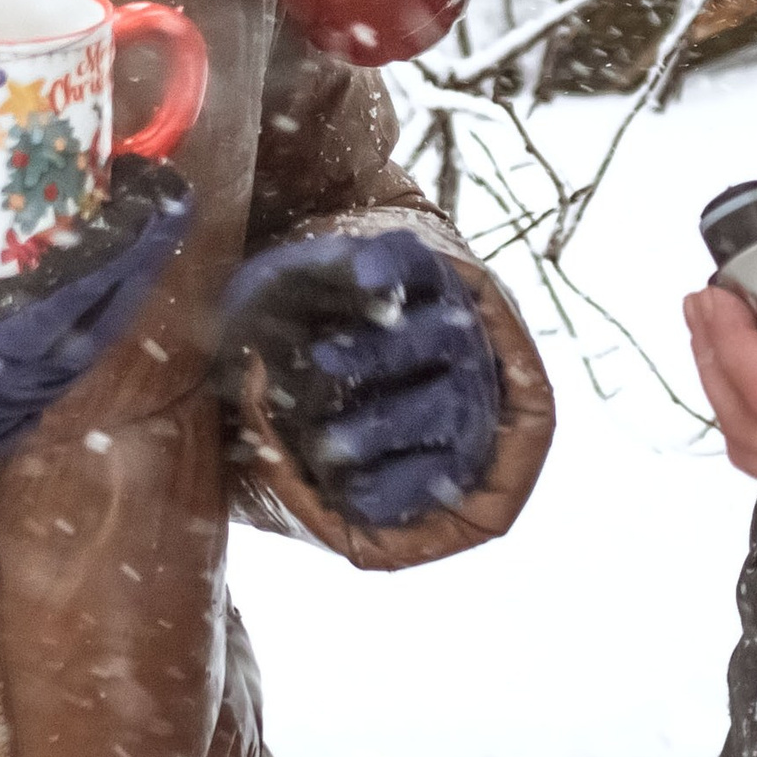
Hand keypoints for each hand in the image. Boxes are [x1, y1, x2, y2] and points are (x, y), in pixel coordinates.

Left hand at [222, 226, 500, 527]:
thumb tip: (353, 267)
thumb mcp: (295, 288)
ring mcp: (460, 400)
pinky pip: (435, 478)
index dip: (393, 265)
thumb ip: (321, 270)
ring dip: (380, 428)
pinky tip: (347, 494)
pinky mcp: (453, 462)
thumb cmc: (303, 326)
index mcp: (418, 284)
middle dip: (380, 350)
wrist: (312, 401)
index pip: (415, 262)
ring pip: (437, 410)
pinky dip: (393, 489)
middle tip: (321, 359)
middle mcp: (452, 338)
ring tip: (323, 446)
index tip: (362, 276)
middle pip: (437, 334)